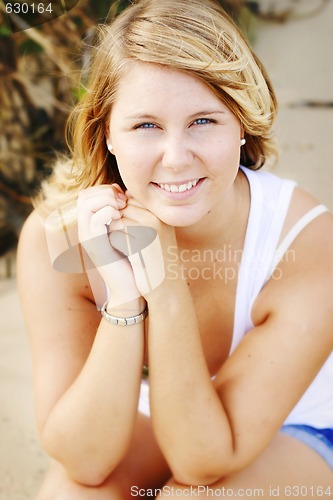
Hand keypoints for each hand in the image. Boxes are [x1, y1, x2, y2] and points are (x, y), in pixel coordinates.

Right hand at [77, 185, 142, 307]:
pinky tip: (121, 217)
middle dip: (105, 191)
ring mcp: (88, 237)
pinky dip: (108, 212)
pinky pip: (94, 219)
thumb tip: (126, 192)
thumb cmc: (134, 259)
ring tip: (122, 207)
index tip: (124, 194)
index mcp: (92, 225)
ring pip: (85, 204)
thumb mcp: (130, 231)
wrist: (131, 287)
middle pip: (84, 196)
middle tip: (123, 199)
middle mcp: (86, 229)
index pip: (89, 194)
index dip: (106, 189)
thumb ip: (125, 213)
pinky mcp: (94, 245)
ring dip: (106, 199)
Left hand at [110, 192, 178, 299]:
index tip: (136, 233)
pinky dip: (117, 246)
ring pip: (116, 221)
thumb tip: (116, 190)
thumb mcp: (154, 229)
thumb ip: (139, 210)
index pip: (129, 199)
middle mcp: (157, 217)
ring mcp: (150, 230)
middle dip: (119, 225)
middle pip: (121, 209)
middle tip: (133, 242)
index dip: (125, 216)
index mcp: (160, 211)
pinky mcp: (140, 244)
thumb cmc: (156, 257)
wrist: (167, 285)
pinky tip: (130, 256)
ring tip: (131, 248)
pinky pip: (115, 236)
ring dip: (117, 235)